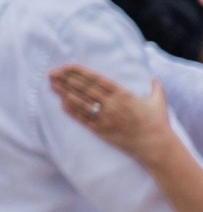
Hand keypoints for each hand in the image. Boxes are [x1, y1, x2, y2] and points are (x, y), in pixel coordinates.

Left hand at [51, 63, 172, 159]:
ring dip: (65, 93)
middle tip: (52, 73)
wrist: (155, 145)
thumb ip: (155, 87)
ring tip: (52, 85)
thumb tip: (153, 77)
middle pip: (85, 90)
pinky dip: (72, 112)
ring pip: (81, 103)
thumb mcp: (159, 100)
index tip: (67, 66)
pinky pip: (83, 120)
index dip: (81, 72)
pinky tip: (61, 104)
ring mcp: (105, 118)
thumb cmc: (157, 122)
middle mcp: (112, 105)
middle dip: (67, 80)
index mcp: (124, 95)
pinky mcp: (101, 131)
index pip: (97, 80)